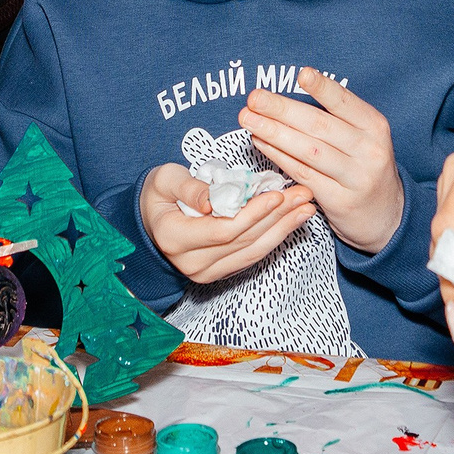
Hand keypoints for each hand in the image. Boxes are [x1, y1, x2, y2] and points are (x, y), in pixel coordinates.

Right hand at [140, 164, 317, 283]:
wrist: (147, 225)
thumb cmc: (157, 197)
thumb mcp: (164, 180)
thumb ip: (188, 187)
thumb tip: (212, 200)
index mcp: (175, 238)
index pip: (223, 230)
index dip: (253, 214)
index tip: (277, 195)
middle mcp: (192, 262)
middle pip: (244, 241)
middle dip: (277, 217)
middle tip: (303, 195)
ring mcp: (205, 272)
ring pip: (252, 252)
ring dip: (283, 229)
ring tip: (305, 208)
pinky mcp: (218, 273)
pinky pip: (251, 257)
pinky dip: (273, 239)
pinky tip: (290, 223)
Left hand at [239, 68, 403, 254]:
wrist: (386, 215)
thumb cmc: (364, 165)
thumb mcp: (364, 137)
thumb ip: (337, 118)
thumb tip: (287, 98)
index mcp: (375, 127)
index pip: (346, 103)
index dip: (323, 88)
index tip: (301, 74)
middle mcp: (369, 151)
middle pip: (320, 126)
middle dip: (283, 110)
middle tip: (255, 98)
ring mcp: (355, 178)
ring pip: (308, 151)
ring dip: (274, 133)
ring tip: (249, 119)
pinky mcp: (339, 201)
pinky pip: (303, 174)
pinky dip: (279, 156)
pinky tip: (261, 142)